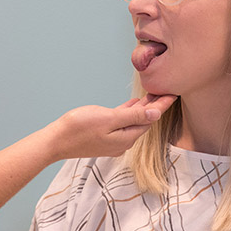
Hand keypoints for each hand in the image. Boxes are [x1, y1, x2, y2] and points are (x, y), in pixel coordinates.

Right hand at [45, 94, 176, 161]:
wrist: (56, 141)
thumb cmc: (79, 128)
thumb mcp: (108, 119)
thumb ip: (133, 116)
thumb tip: (156, 113)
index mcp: (127, 137)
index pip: (150, 119)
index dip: (162, 105)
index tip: (174, 93)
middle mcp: (123, 141)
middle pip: (144, 121)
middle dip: (155, 106)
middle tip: (167, 89)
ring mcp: (113, 140)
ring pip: (134, 121)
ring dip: (143, 109)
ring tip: (153, 94)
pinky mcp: (104, 136)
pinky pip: (123, 123)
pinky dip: (130, 112)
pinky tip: (133, 104)